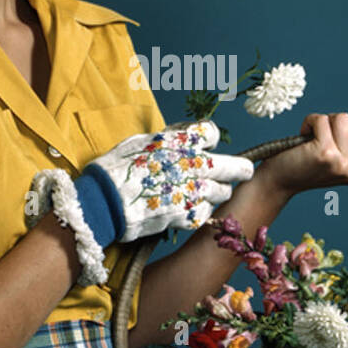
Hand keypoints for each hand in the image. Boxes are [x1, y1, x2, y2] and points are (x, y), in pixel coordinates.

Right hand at [90, 118, 255, 241]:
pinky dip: (200, 211)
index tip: (207, 145)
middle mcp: (191, 164)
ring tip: (209, 192)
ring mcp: (190, 191)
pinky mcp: (184, 214)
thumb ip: (166, 139)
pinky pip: (204, 213)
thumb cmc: (116, 167)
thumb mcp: (140, 141)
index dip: (210, 139)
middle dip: (240, 169)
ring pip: (222, 193)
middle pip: (232, 167)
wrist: (103, 200)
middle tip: (244, 172)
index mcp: (180, 141)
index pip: (211, 133)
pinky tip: (190, 209)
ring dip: (218, 192)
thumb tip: (179, 138)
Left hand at [256, 112, 347, 198]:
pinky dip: (311, 122)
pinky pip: (324, 120)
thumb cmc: (308, 163)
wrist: (279, 180)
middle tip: (333, 129)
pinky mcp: (326, 155)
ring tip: (313, 138)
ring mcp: (343, 164)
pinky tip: (303, 137)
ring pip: (345, 119)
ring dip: (326, 121)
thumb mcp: (342, 159)